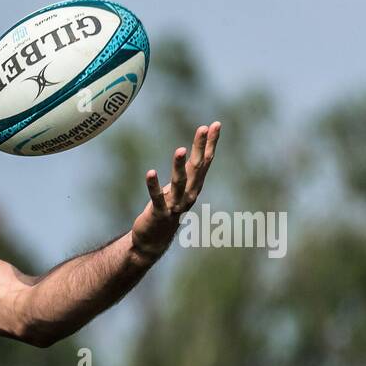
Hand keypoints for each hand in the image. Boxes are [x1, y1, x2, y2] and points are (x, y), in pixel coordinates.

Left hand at [131, 122, 220, 257]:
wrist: (153, 241)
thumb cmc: (166, 210)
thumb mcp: (178, 190)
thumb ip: (187, 173)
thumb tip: (195, 152)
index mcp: (194, 187)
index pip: (205, 161)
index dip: (210, 143)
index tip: (215, 124)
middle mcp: (188, 195)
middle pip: (197, 168)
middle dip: (200, 147)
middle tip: (203, 128)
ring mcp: (174, 205)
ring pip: (179, 183)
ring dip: (179, 166)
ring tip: (179, 149)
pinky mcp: (158, 213)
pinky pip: (156, 198)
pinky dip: (153, 186)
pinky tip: (150, 172)